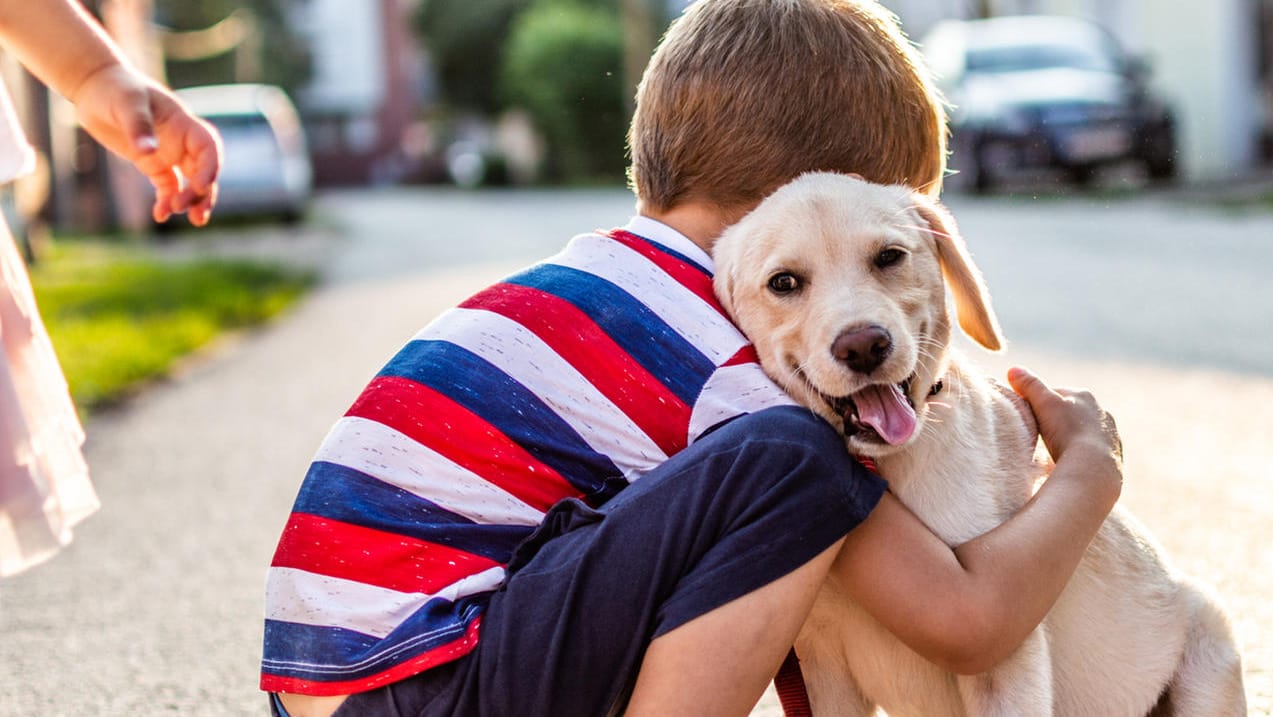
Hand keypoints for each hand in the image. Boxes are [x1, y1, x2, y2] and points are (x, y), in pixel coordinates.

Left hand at [70, 63, 220, 225]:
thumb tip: (149, 152)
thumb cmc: (113, 88)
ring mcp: (168, 153)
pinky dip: (166, 201)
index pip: (208, 147)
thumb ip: (138, 126)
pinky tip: (159, 215)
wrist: (93, 85)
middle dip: (202, 193)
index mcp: (182, 123)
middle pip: (203, 171)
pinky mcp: (152, 163)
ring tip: (184, 218)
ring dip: (191, 202)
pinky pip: (168, 186)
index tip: (199, 186)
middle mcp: (181, 140)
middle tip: (191, 213)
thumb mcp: (126, 103)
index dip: (210, 168)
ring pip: (190, 182)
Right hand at [1007, 366, 1122, 497]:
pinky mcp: (1114, 457)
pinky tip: (1070, 463)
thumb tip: (1013, 369)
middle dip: (1057, 421)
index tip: (1028, 416)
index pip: (1056, 394)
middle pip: (1071, 413)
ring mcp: (1110, 435)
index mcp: (1085, 395)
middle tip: (1039, 434)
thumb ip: (1029, 385)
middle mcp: (1102, 412)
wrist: (1093, 468)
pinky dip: (1081, 454)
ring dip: (1070, 438)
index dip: (1039, 404)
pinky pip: (1092, 452)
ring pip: (1083, 432)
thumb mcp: (1043, 403)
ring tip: (1055, 451)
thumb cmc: (1067, 431)